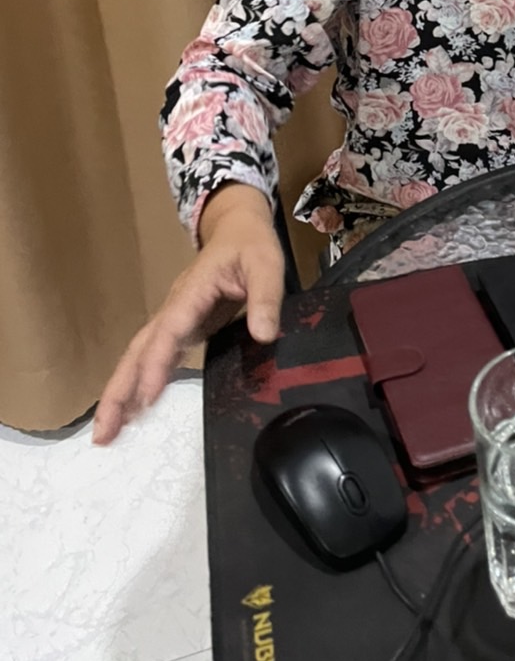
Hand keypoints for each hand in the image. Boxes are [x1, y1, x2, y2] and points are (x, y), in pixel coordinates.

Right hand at [93, 185, 284, 445]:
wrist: (237, 228)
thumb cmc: (251, 244)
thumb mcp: (267, 264)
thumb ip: (266, 298)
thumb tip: (264, 336)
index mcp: (191, 293)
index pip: (169, 331)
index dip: (157, 363)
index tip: (148, 397)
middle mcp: (175, 308)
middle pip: (138, 350)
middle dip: (119, 390)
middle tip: (102, 433)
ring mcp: (175, 318)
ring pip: (140, 355)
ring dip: (123, 391)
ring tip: (108, 432)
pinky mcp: (183, 327)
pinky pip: (155, 356)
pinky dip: (141, 382)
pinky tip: (136, 409)